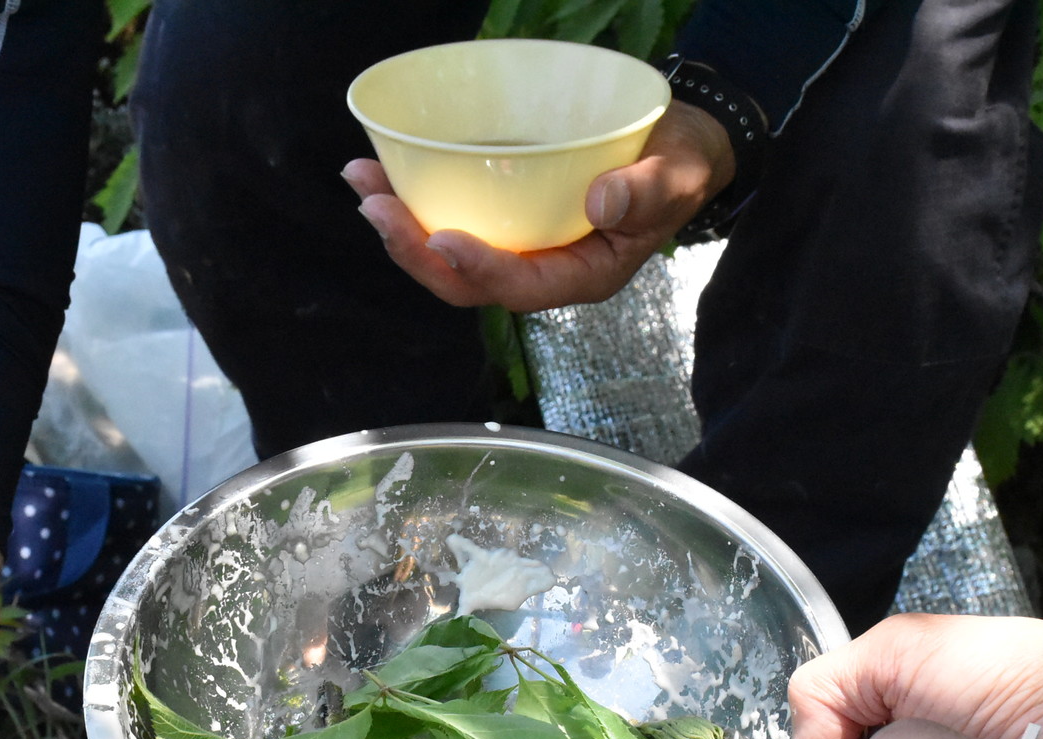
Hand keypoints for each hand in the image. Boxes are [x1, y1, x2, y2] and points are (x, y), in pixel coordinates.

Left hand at [343, 101, 734, 311]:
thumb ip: (647, 195)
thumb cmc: (679, 165)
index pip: (519, 287)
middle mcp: (540, 269)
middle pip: (466, 281)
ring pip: (448, 254)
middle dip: (415, 251)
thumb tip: (601, 204)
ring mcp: (518, 245)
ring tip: (363, 182)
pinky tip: (383, 172)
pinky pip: (452, 218)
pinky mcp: (504, 215)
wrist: (676, 146)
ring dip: (400, 225)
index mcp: (581, 275)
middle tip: (375, 207)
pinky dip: (414, 199)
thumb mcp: (677, 177)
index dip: (477, 269)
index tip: (441, 237)